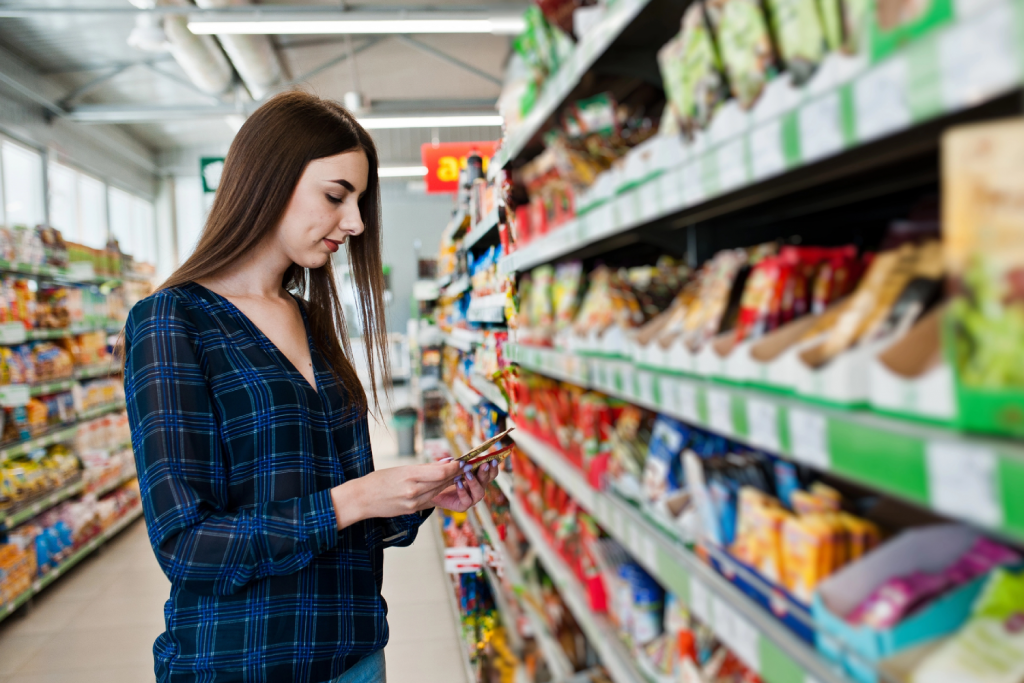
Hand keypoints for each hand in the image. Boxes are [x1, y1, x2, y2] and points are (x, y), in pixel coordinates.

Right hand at [330, 460, 462, 528]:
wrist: (362, 499)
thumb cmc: (379, 480)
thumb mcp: (402, 469)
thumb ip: (425, 468)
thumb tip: (446, 462)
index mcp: (410, 476)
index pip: (440, 472)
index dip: (454, 468)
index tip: (461, 462)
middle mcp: (413, 491)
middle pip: (442, 482)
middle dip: (455, 474)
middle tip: (463, 467)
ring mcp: (414, 503)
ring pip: (438, 492)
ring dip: (448, 483)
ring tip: (455, 475)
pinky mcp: (412, 511)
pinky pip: (430, 500)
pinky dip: (437, 492)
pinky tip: (440, 486)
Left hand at [430, 461, 499, 512]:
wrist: (430, 490)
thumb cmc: (443, 477)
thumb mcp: (451, 468)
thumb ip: (459, 464)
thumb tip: (463, 460)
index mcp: (477, 478)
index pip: (490, 473)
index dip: (493, 468)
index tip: (493, 460)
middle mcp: (476, 488)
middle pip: (486, 481)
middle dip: (485, 473)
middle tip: (484, 465)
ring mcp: (471, 498)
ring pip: (479, 492)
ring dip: (474, 482)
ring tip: (467, 474)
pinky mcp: (462, 506)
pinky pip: (467, 500)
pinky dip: (463, 491)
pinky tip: (457, 483)